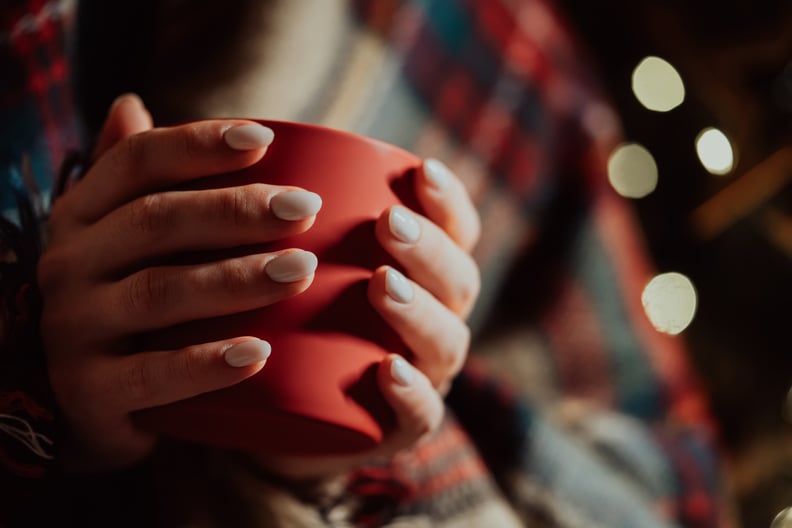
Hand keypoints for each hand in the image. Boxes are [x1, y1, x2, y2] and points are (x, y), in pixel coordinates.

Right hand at [39, 95, 322, 470]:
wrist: (89, 401)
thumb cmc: (131, 305)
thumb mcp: (127, 242)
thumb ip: (135, 181)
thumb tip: (130, 102)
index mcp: (83, 216)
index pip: (136, 162)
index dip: (198, 144)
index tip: (266, 140)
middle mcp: (67, 264)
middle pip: (156, 221)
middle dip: (235, 211)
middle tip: (305, 209)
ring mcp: (72, 329)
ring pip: (160, 292)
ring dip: (235, 280)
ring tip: (301, 271)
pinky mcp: (87, 393)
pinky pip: (151, 376)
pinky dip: (206, 365)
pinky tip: (259, 355)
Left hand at [256, 158, 480, 477]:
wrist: (264, 418)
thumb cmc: (278, 321)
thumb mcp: (276, 262)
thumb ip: (266, 212)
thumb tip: (206, 129)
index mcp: (420, 278)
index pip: (454, 234)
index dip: (448, 203)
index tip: (422, 171)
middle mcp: (431, 323)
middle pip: (457, 283)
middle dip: (429, 249)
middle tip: (387, 224)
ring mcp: (421, 378)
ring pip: (446, 343)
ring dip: (420, 312)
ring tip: (382, 284)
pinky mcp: (396, 430)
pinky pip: (420, 416)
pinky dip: (411, 393)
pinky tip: (388, 369)